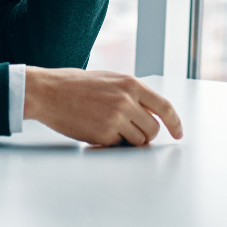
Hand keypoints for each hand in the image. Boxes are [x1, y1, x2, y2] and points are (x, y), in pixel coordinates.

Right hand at [24, 67, 182, 145]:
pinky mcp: (103, 135)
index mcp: (130, 84)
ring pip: (138, 141)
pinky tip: (96, 131)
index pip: (164, 106)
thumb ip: (130, 93)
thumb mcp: (109, 79)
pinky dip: (111, 143)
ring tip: (109, 128)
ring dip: (129, 141)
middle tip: (131, 132)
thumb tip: (149, 112)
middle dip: (146, 134)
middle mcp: (126, 101)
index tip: (179, 133)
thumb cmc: (75, 85)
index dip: (175, 123)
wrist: (48, 92)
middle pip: (153, 129)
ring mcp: (115, 119)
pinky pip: (118, 147)